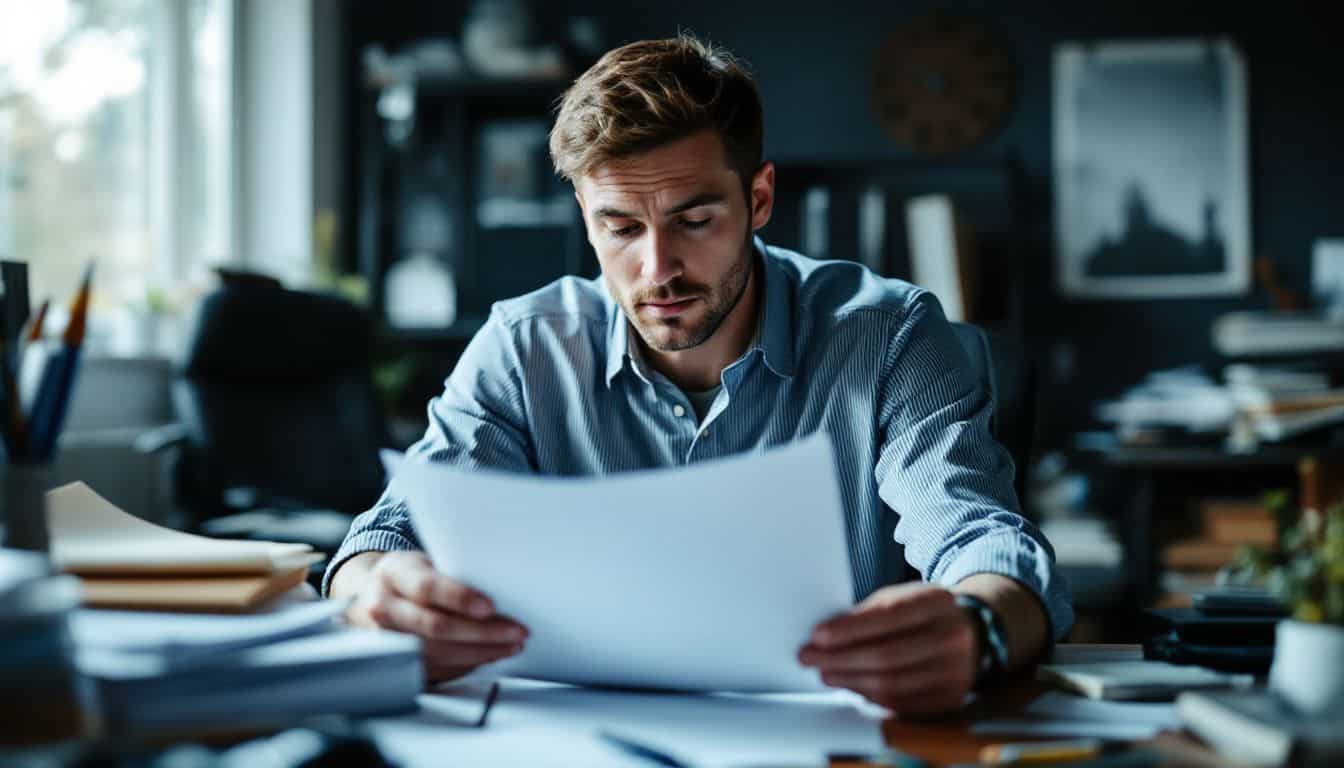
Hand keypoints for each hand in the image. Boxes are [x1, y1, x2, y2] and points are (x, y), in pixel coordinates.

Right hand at [343, 551, 528, 682]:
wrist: (369, 598)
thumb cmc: (407, 577)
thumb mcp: (422, 562)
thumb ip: (449, 573)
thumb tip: (500, 587)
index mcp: (392, 575)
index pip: (427, 588)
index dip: (459, 598)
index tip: (490, 606)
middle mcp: (383, 610)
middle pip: (436, 626)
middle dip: (482, 632)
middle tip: (516, 631)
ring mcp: (387, 641)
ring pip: (439, 653)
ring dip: (482, 652)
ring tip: (512, 645)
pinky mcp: (396, 664)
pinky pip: (438, 669)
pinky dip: (469, 663)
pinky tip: (491, 654)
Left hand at [797, 582, 975, 713]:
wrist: (968, 633)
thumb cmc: (920, 613)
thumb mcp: (899, 597)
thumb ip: (866, 613)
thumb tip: (823, 637)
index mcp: (937, 601)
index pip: (887, 616)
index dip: (849, 629)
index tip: (817, 635)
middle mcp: (952, 637)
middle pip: (886, 655)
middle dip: (840, 658)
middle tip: (809, 658)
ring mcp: (955, 671)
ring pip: (891, 684)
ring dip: (850, 680)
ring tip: (825, 672)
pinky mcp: (949, 698)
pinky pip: (901, 704)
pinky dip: (870, 697)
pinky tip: (851, 686)